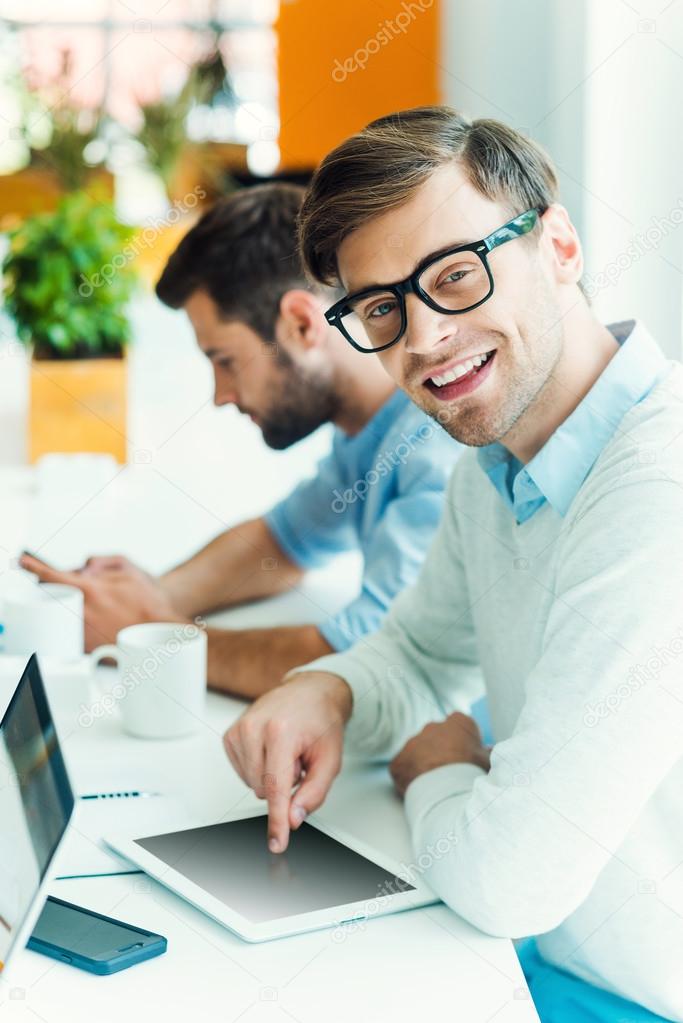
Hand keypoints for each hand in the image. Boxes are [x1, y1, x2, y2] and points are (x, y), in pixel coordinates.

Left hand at [18, 553, 181, 649]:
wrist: (163, 631)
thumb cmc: (148, 601)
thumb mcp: (128, 570)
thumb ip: (99, 564)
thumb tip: (81, 570)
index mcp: (91, 590)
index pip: (53, 575)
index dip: (34, 566)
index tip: (22, 561)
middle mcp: (83, 612)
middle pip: (52, 597)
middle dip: (51, 590)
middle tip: (58, 587)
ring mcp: (83, 632)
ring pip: (59, 616)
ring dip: (64, 608)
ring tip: (85, 606)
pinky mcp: (87, 648)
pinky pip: (70, 633)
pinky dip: (73, 625)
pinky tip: (91, 622)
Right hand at [224, 671, 352, 853]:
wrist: (309, 692)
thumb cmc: (320, 721)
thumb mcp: (330, 759)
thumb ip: (314, 793)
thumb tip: (293, 818)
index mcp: (281, 731)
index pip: (275, 787)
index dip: (277, 820)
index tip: (276, 842)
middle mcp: (254, 727)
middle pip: (264, 789)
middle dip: (285, 783)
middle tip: (299, 759)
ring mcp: (239, 730)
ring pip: (253, 784)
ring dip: (272, 776)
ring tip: (286, 752)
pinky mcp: (230, 736)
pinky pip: (244, 774)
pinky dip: (260, 769)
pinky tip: (271, 751)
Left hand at [390, 712, 489, 797]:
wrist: (447, 792)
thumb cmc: (472, 774)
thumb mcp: (489, 762)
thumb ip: (488, 753)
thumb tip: (489, 751)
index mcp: (458, 722)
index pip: (460, 727)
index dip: (463, 743)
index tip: (466, 758)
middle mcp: (433, 726)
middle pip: (437, 737)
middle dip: (442, 751)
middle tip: (449, 773)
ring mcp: (414, 742)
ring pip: (419, 751)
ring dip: (425, 763)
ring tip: (436, 784)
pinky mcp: (399, 760)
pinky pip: (404, 767)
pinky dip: (410, 777)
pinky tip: (421, 790)